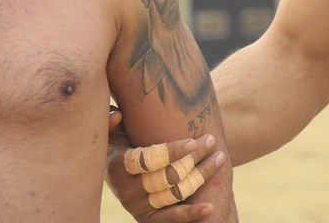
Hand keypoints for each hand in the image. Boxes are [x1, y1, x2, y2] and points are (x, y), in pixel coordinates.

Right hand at [106, 107, 225, 221]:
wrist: (116, 173)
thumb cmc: (118, 142)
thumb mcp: (109, 131)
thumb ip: (109, 121)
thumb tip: (117, 115)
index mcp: (118, 167)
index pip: (148, 161)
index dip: (171, 152)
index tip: (193, 142)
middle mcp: (127, 190)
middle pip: (167, 177)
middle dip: (192, 158)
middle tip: (211, 140)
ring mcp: (138, 206)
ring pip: (175, 194)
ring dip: (201, 177)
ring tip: (220, 158)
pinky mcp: (148, 218)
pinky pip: (170, 218)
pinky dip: (190, 215)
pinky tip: (209, 208)